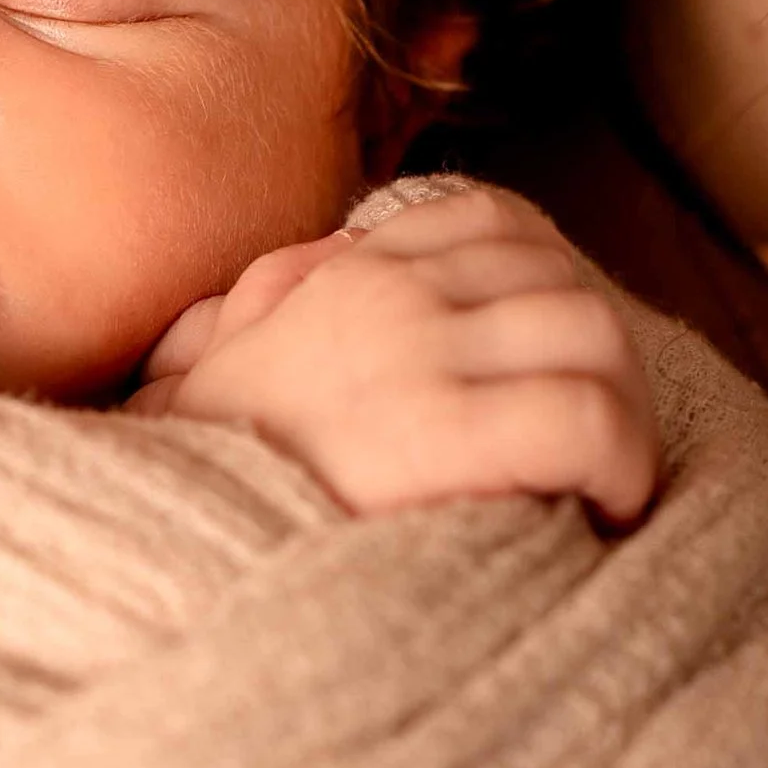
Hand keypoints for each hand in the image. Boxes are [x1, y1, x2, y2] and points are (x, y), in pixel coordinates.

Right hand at [137, 184, 658, 522]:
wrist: (140, 544)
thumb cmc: (192, 474)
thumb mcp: (219, 351)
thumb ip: (279, 296)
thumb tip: (337, 256)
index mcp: (347, 272)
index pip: (501, 223)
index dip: (556, 294)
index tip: (557, 371)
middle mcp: (386, 295)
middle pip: (566, 281)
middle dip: (608, 364)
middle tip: (603, 448)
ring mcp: (414, 359)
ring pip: (595, 335)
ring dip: (627, 412)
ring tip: (608, 484)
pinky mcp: (438, 437)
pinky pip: (584, 416)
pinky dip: (621, 461)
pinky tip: (603, 509)